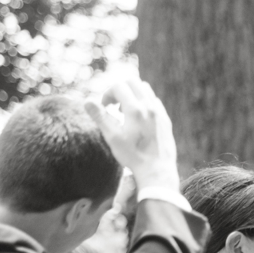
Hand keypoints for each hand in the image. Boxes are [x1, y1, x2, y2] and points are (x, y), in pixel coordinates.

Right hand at [84, 78, 179, 193]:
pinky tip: (138, 119)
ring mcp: (160, 112)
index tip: (105, 107)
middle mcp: (150, 107)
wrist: (157, 171)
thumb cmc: (133, 156)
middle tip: (114, 106)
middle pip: (133, 81)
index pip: (118, 86)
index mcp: (136, 110)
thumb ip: (100, 117)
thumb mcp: (112, 137)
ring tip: (125, 112)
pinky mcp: (166, 120)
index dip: (107, 94)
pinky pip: (154, 101)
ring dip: (132, 94)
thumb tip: (87, 101)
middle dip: (119, 89)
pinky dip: (143, 103)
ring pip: (145, 89)